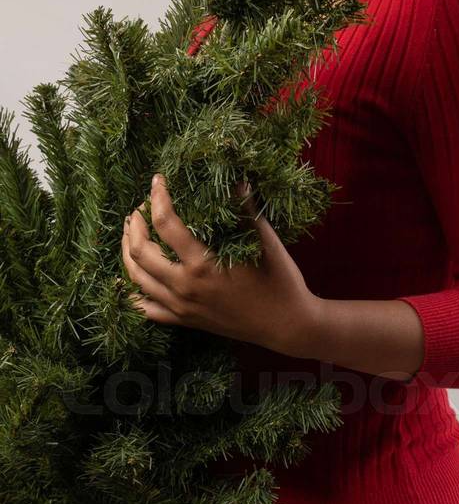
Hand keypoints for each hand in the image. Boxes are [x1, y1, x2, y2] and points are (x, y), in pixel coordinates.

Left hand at [121, 174, 322, 357]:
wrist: (287, 325)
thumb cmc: (280, 282)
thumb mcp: (266, 242)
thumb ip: (246, 209)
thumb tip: (237, 178)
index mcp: (203, 264)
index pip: (165, 223)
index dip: (157, 197)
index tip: (158, 181)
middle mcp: (185, 287)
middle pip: (140, 252)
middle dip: (135, 224)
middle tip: (141, 209)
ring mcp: (182, 307)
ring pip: (136, 278)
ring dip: (127, 252)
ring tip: (131, 233)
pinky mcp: (184, 321)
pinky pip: (146, 309)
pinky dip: (133, 292)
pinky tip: (130, 278)